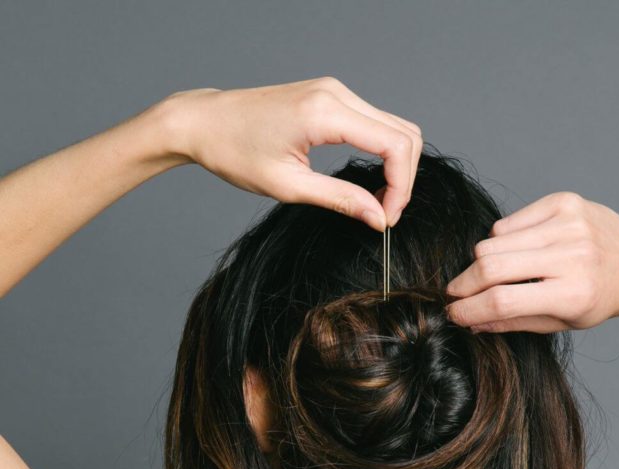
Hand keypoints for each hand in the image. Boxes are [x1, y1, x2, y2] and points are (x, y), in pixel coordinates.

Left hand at [161, 78, 422, 230]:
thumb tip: (378, 218)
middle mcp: (336, 93)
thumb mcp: (289, 187)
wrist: (204, 122)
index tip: (386, 219)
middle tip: (385, 215)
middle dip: (404, 178)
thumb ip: (340, 200)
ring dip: (396, 166)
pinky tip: (368, 182)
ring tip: (378, 203)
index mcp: (326, 112)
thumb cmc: (236, 152)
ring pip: (394, 126)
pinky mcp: (329, 97)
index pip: (394, 145)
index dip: (400, 187)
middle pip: (404, 132)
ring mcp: (334, 91)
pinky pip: (374, 122)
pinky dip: (382, 153)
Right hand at [445, 191, 618, 332]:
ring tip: (490, 275)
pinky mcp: (563, 203)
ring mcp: (567, 224)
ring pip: (493, 242)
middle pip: (491, 267)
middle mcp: (572, 255)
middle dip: (464, 284)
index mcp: (572, 293)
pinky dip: (501, 240)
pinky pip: (508, 223)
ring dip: (482, 263)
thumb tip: (471, 321)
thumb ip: (513, 322)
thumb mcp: (560, 322)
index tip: (453, 313)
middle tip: (457, 294)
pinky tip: (515, 252)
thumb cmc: (597, 297)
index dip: (469, 309)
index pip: (503, 301)